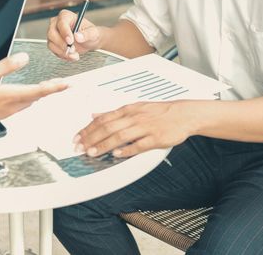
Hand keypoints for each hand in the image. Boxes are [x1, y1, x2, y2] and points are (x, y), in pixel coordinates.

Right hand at [0, 53, 67, 127]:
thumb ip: (6, 66)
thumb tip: (23, 58)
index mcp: (12, 95)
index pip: (40, 90)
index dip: (56, 87)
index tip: (68, 84)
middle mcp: (13, 105)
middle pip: (37, 96)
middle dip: (50, 89)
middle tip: (61, 83)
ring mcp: (8, 111)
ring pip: (30, 101)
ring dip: (40, 93)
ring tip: (48, 86)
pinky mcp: (3, 113)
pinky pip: (21, 105)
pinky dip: (29, 97)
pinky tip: (26, 94)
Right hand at [47, 9, 101, 60]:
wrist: (88, 41)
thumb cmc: (90, 33)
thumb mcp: (93, 33)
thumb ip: (87, 34)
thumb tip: (78, 36)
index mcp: (66, 16)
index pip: (61, 23)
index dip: (65, 32)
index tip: (70, 41)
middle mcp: (57, 23)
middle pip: (52, 33)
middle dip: (62, 44)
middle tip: (73, 50)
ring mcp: (53, 34)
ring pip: (51, 44)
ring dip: (63, 52)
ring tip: (75, 55)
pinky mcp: (53, 43)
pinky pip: (54, 51)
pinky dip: (63, 55)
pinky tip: (71, 56)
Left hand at [74, 101, 196, 157]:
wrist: (184, 113)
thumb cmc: (159, 111)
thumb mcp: (134, 107)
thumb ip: (113, 113)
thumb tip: (94, 115)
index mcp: (128, 110)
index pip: (103, 119)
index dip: (88, 129)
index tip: (78, 138)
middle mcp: (134, 117)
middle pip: (108, 128)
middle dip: (92, 138)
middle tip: (80, 147)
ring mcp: (145, 127)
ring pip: (121, 136)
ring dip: (105, 145)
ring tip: (93, 152)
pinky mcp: (156, 138)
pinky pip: (140, 145)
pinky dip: (127, 150)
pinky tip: (117, 155)